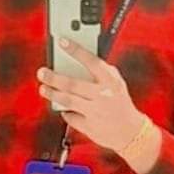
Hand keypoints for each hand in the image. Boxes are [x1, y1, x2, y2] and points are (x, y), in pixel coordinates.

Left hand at [36, 38, 142, 153]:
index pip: (92, 61)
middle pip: (73, 84)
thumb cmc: (120, 103)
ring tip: (43, 88)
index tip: (61, 41)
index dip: (76, 50)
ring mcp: (95, 112)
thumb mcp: (117, 83)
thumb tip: (76, 59)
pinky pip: (71, 117)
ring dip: (53, 94)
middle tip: (42, 72)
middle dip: (54, 77)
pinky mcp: (89, 127)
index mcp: (111, 81)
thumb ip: (100, 71)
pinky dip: (66, 112)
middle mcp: (103, 95)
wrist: (131, 132)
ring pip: (68, 101)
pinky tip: (65, 108)